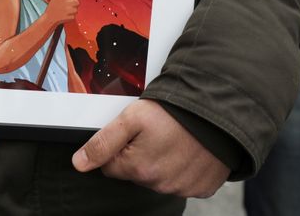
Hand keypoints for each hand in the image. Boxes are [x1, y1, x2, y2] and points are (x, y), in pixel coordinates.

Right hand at [44, 0, 80, 26]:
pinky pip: (74, 16)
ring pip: (76, 10)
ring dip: (73, 11)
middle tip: (71, 5)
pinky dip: (71, 16)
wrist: (49, 18)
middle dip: (75, 4)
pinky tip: (65, 15)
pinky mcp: (69, 17)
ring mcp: (68, 11)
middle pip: (77, 2)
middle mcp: (66, 3)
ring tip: (67, 11)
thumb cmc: (51, 8)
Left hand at [72, 100, 229, 197]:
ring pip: (159, 177)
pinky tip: (188, 149)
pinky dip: (184, 167)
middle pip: (135, 173)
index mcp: (138, 169)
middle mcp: (160, 185)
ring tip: (174, 137)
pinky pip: (183, 181)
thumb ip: (102, 142)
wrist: (221, 111)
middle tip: (156, 132)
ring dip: (162, 161)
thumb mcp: (131, 118)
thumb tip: (79, 164)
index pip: (111, 167)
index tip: (133, 133)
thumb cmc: (176, 112)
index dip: (118, 147)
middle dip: (140, 154)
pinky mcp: (201, 187)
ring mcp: (182, 188)